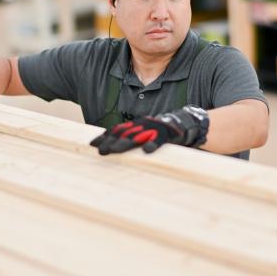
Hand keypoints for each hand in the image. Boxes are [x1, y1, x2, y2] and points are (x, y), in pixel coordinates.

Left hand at [90, 106, 208, 154]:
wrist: (184, 124)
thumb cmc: (162, 132)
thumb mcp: (144, 133)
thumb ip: (132, 138)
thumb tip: (114, 146)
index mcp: (136, 125)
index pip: (117, 130)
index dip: (105, 136)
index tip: (92, 144)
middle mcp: (143, 125)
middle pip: (123, 133)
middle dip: (110, 142)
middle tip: (100, 150)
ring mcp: (154, 129)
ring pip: (138, 136)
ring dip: (125, 143)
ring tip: (115, 150)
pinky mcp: (167, 135)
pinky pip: (160, 140)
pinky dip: (153, 144)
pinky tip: (147, 151)